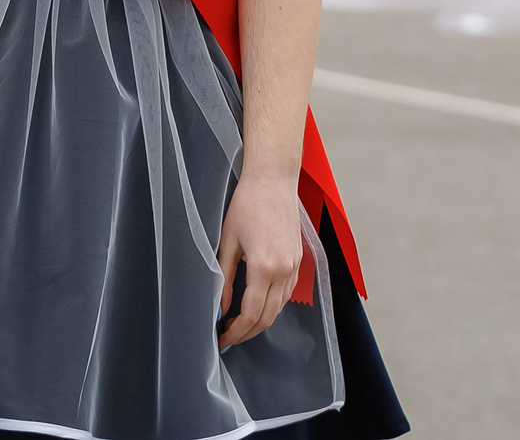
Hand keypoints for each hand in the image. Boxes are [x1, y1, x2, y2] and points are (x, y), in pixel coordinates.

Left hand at [215, 172, 304, 348]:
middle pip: (267, 318)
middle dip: (247, 333)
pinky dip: (272, 306)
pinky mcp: (298, 261)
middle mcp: (284, 271)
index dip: (235, 332)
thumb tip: (220, 306)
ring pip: (279, 308)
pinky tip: (257, 305)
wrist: (273, 180)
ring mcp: (294, 267)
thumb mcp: (227, 240)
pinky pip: (286, 294)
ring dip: (260, 322)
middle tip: (228, 337)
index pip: (250, 314)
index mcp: (264, 267)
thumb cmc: (246, 205)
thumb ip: (224, 276)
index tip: (222, 338)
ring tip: (239, 324)